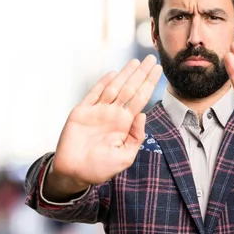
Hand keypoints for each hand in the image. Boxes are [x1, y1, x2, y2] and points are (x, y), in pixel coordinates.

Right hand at [49, 55, 161, 193]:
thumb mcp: (126, 156)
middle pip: (130, 89)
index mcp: (124, 123)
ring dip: (125, 75)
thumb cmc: (101, 168)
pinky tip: (113, 74)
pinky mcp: (81, 112)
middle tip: (152, 59)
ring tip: (136, 62)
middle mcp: (113, 114)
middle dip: (141, 74)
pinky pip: (94, 95)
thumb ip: (136, 137)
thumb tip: (143, 114)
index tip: (158, 71)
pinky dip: (102, 83)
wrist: (75, 173)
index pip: (140, 99)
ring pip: (114, 88)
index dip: (149, 84)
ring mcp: (97, 112)